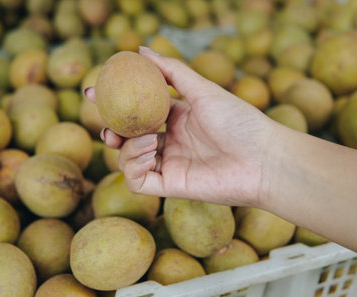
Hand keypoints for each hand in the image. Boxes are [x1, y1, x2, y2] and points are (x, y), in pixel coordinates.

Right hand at [86, 46, 273, 206]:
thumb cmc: (239, 121)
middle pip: (126, 138)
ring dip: (126, 148)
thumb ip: (171, 71)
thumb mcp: (202, 89)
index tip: (93, 92)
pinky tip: (148, 153)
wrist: (263, 159)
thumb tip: (140, 50)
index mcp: (175, 119)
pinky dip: (133, 167)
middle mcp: (169, 142)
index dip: (112, 103)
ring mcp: (168, 165)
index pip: (136, 111)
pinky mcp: (170, 186)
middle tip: (104, 123)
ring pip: (127, 160)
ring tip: (145, 140)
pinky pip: (137, 181)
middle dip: (110, 130)